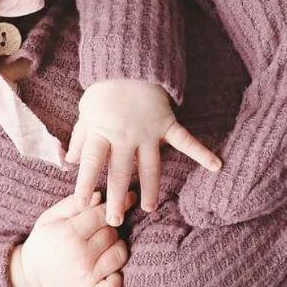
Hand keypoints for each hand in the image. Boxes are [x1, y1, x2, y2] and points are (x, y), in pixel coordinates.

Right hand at [10, 191, 135, 286]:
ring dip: (116, 247)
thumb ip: (73, 204)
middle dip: (110, 227)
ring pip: (119, 254)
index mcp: (69, 233)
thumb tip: (100, 196)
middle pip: (112, 233)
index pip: (102, 215)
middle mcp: (80, 255)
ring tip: (103, 246)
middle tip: (99, 228)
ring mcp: (86, 276)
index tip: (128, 198)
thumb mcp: (51, 216)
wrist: (31, 274)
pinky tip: (112, 272)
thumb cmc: (44, 240)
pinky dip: (116, 280)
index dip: (114, 206)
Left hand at [66, 79, 220, 225]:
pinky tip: (216, 165)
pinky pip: (185, 140)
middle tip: (114, 221)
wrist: (130, 64)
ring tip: (149, 208)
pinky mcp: (166, 125)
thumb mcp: (86, 112)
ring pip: (150, 165)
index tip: (81, 204)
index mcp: (102, 131)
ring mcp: (148, 132)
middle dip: (117, 196)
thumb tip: (71, 162)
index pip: (92, 161)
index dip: (85, 183)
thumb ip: (80, 138)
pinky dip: (202, 152)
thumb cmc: (105, 91)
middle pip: (120, 171)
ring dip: (150, 187)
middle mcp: (125, 135)